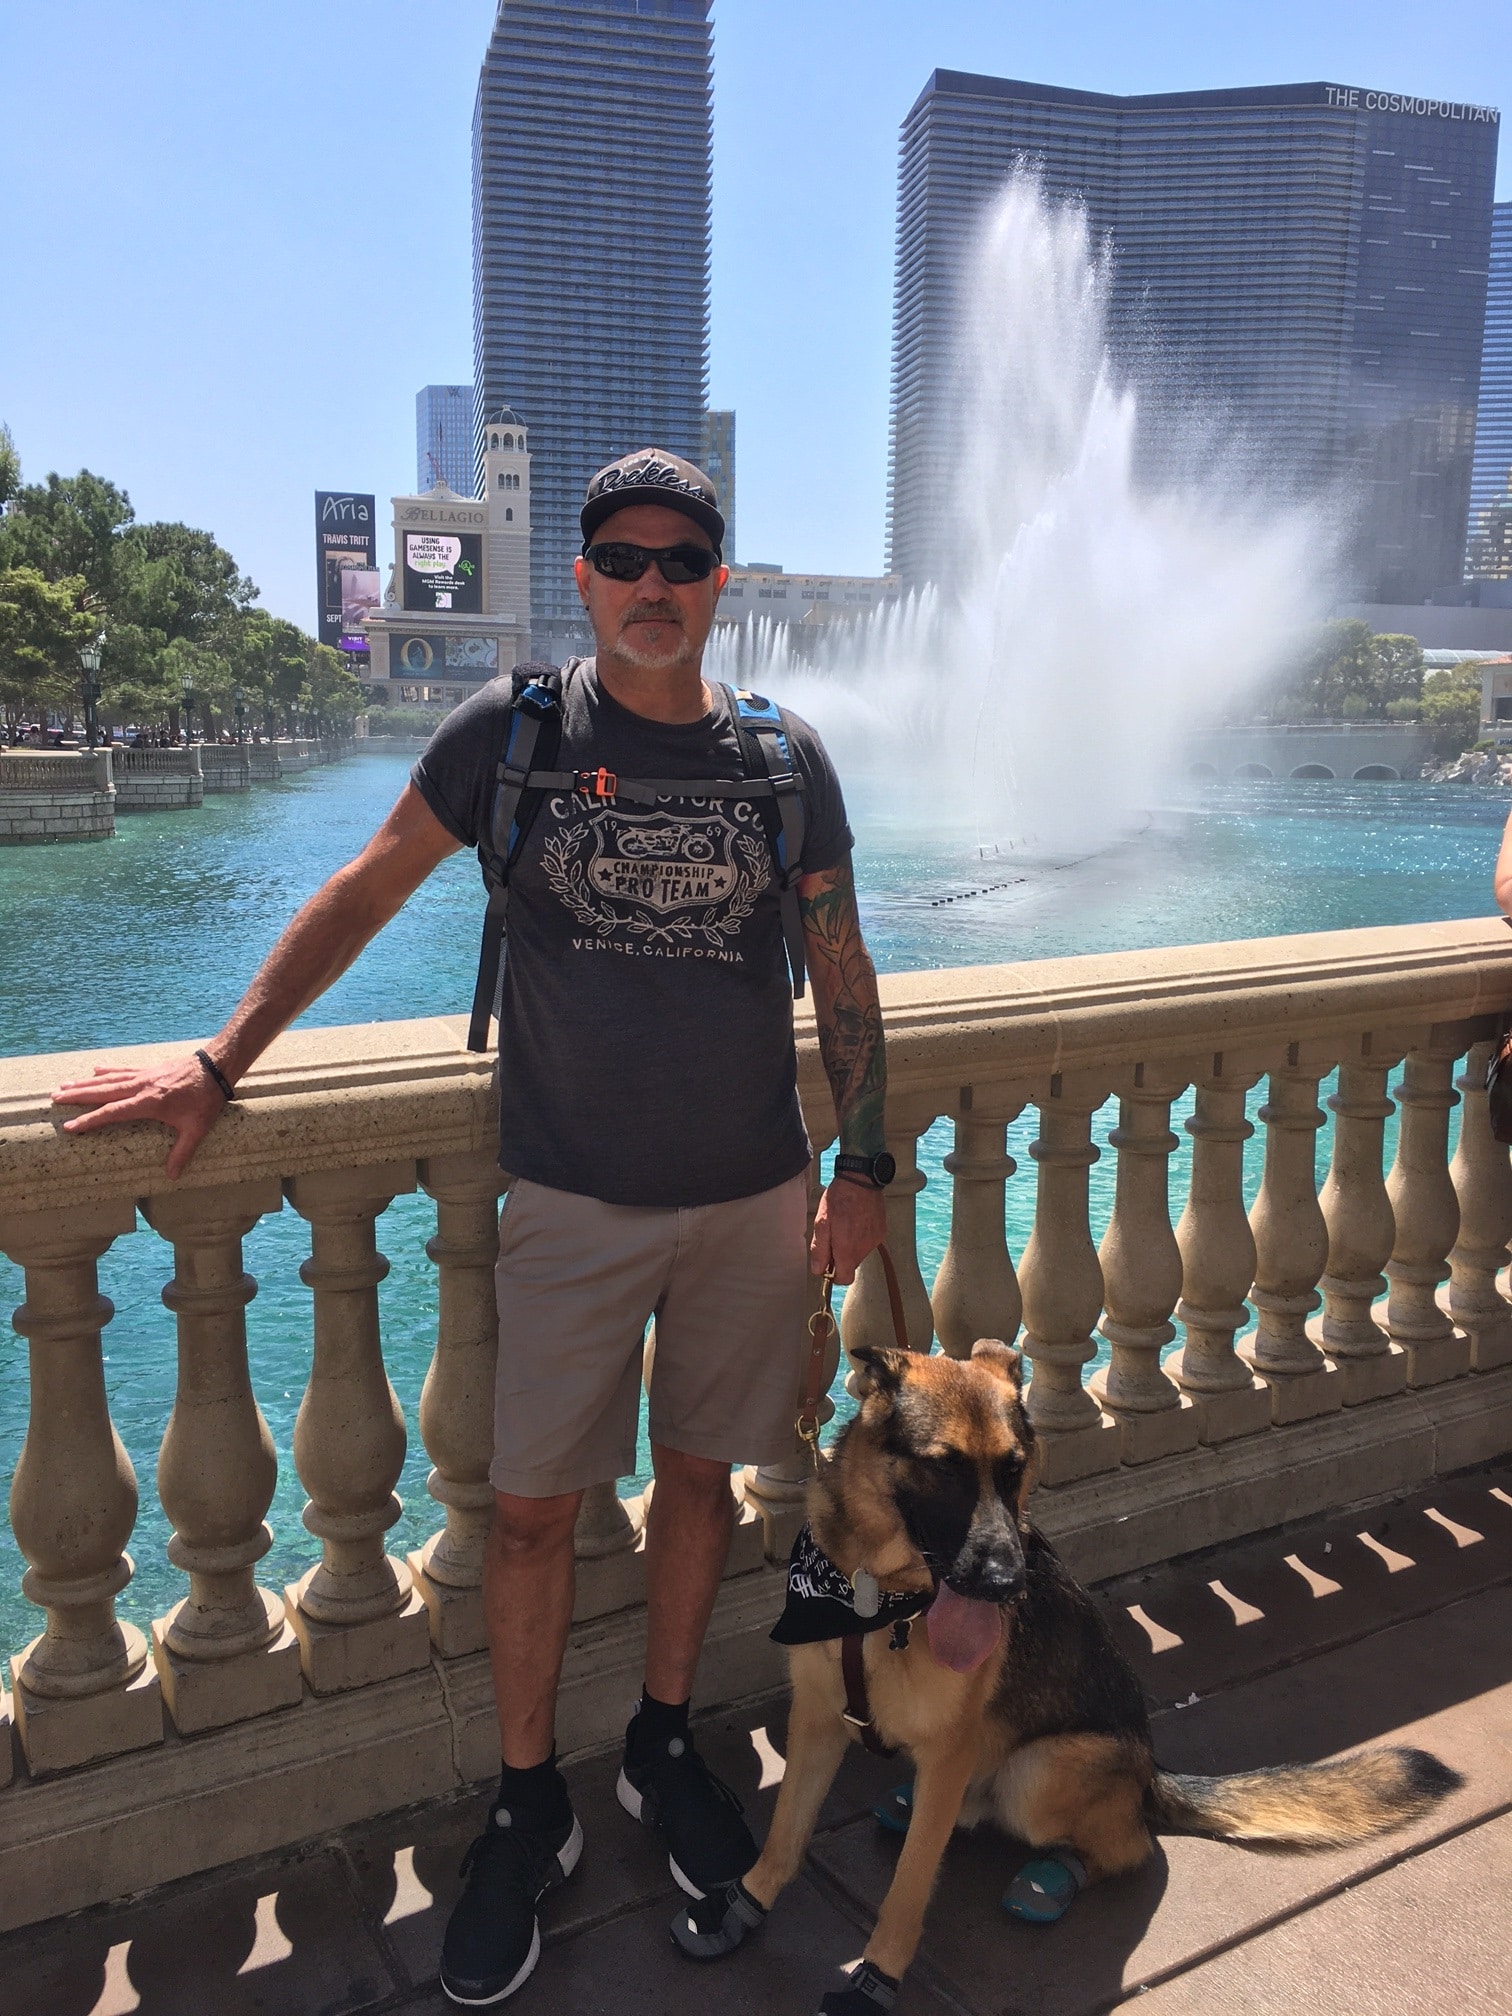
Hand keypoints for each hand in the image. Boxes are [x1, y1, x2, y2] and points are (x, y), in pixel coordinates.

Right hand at [51, 1055, 229, 1178]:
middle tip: (54, 1097)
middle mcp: (141, 1087)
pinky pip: (123, 1070)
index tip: (69, 1127)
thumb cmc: (206, 1099)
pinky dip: (108, 1070)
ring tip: (64, 1085)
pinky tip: (95, 1069)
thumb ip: (182, 1153)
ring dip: (86, 1082)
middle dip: (77, 1095)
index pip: (111, 1113)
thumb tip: (172, 1177)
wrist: (216, 1067)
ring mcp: (144, 1076)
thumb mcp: (196, 1129)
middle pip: (102, 1091)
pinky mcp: (150, 1069)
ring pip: (109, 1079)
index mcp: (148, 1102)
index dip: (89, 1120)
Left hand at [810, 1176, 886, 1284]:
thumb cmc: (838, 1199)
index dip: (834, 1275)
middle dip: (841, 1258)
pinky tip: (855, 1221)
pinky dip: (861, 1237)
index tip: (827, 1263)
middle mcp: (864, 1248)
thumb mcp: (822, 1223)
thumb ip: (820, 1249)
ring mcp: (875, 1240)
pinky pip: (868, 1242)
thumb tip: (818, 1270)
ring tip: (844, 1225)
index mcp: (848, 1249)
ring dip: (851, 1247)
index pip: (844, 1278)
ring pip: (860, 1254)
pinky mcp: (881, 1231)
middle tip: (833, 1237)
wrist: (862, 1180)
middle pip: (851, 1266)